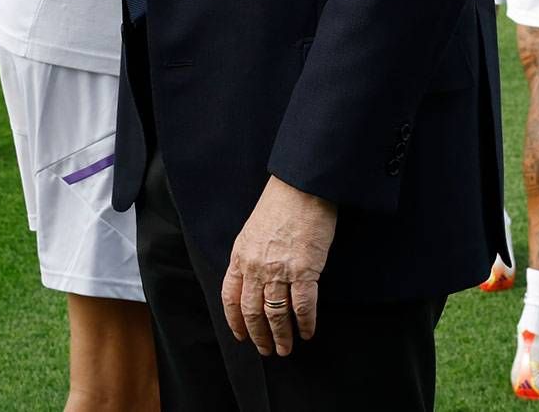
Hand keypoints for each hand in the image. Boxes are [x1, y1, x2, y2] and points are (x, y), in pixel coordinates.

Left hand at [221, 176, 336, 356]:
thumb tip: (253, 281)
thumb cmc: (279, 205)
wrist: (301, 188)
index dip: (236, 321)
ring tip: (286, 349)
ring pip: (276, 314)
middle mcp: (256, 266)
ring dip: (282, 336)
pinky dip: (306, 323)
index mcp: (240, 255)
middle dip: (259, 335)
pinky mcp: (304, 270)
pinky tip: (308, 332)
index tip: (241, 336)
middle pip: (253, 311)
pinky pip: (303, 306)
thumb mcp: (253, 230)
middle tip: (267, 350)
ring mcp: (279, 270)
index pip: (231, 297)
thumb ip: (250, 256)